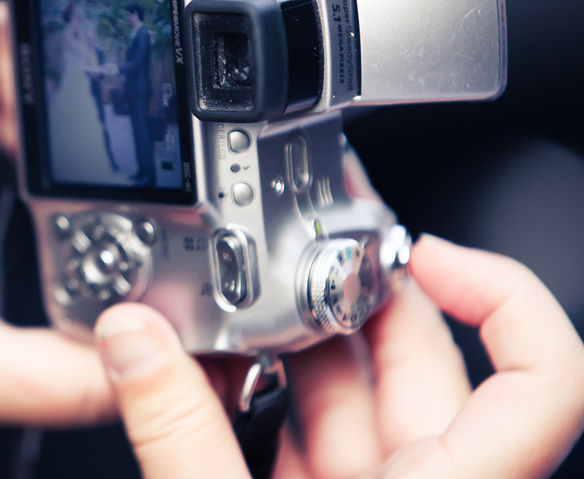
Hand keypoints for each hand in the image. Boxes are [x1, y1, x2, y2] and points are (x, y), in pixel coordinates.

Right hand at [95, 163, 583, 477]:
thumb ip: (175, 429)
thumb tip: (133, 341)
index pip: (546, 376)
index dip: (501, 291)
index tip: (423, 251)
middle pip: (421, 357)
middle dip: (350, 290)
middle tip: (293, 245)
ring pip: (359, 391)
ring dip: (295, 340)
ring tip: (238, 299)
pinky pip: (314, 429)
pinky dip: (268, 392)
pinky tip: (218, 368)